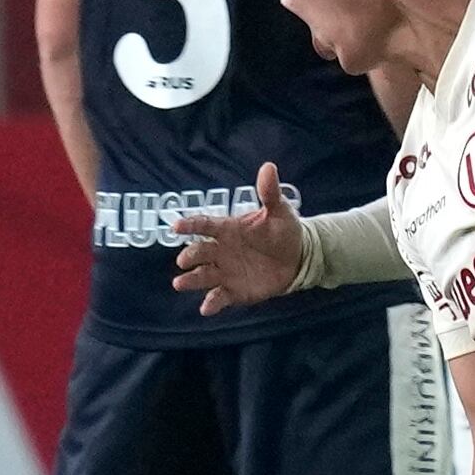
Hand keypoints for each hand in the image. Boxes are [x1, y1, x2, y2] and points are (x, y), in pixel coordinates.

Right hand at [172, 162, 304, 312]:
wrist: (298, 257)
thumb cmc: (283, 232)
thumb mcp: (280, 211)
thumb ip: (270, 193)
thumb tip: (269, 167)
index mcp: (228, 229)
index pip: (204, 224)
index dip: (190, 225)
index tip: (176, 226)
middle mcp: (220, 250)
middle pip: (199, 252)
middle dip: (190, 256)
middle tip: (184, 260)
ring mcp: (225, 271)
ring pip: (202, 276)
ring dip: (190, 280)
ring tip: (180, 284)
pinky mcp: (234, 290)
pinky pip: (219, 297)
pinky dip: (211, 303)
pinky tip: (206, 308)